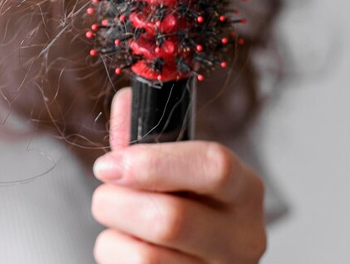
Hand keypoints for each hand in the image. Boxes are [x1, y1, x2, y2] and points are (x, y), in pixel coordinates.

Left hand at [90, 88, 266, 263]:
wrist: (193, 258)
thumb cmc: (182, 205)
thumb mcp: (174, 167)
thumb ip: (146, 134)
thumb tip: (125, 101)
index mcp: (244, 190)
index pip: (215, 167)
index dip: (154, 163)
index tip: (110, 164)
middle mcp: (243, 238)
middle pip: (171, 220)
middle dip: (117, 203)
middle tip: (104, 196)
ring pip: (146, 257)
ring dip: (113, 234)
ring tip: (118, 224)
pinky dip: (114, 257)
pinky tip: (128, 249)